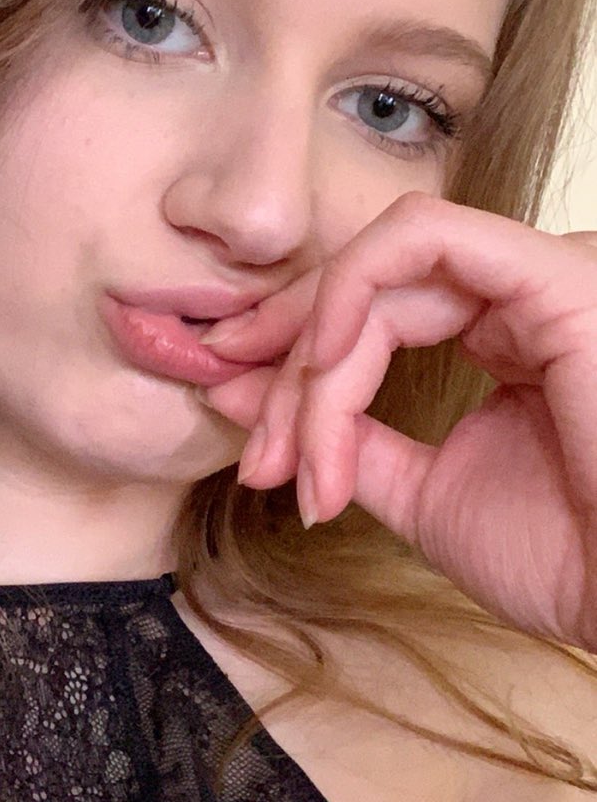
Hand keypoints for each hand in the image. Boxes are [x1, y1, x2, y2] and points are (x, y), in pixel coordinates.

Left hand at [201, 192, 596, 652]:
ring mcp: (541, 274)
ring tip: (292, 449)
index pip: (375, 307)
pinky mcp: (552, 273)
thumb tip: (238, 394)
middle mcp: (524, 290)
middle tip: (249, 442)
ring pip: (380, 266)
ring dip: (314, 357)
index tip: (242, 428)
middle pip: (365, 282)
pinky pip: (423, 241)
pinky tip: (325, 364)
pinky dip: (354, 293)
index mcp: (507, 330)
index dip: (293, 359)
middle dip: (285, 357)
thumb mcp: (424, 491)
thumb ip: (342, 438)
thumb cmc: (569, 560)